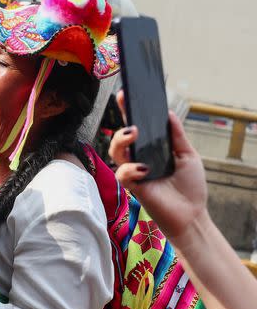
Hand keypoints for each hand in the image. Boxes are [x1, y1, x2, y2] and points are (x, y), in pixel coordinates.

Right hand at [111, 110, 208, 243]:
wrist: (191, 214)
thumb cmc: (189, 186)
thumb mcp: (188, 155)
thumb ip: (177, 136)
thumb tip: (168, 113)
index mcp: (150, 148)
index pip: (136, 127)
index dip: (128, 111)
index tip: (125, 94)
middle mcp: (138, 157)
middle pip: (120, 137)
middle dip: (120, 124)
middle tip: (131, 120)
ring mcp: (133, 171)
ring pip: (115, 151)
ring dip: (121, 140)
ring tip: (133, 134)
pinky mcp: (133, 186)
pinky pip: (123, 173)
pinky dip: (131, 168)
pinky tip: (144, 169)